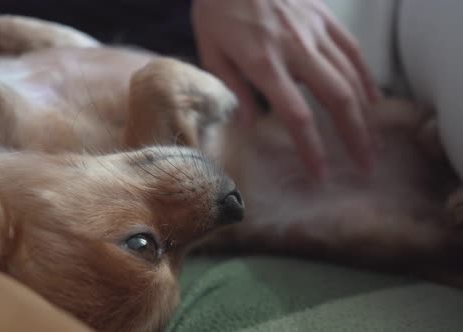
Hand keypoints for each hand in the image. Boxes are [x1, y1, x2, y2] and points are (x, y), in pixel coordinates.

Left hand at [192, 0, 380, 178]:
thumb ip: (233, 88)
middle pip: (336, 99)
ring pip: (351, 76)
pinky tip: (372, 99)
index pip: (296, 115)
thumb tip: (250, 124)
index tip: (321, 175)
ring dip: (366, 113)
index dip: (312, 149)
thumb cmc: (217, 7)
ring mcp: (314, 31)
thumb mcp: (211, 50)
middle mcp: (295, 49)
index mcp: (263, 63)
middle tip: (366, 166)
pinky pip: (352, 49)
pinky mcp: (323, 17)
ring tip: (374, 141)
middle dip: (355, 137)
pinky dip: (366, 77)